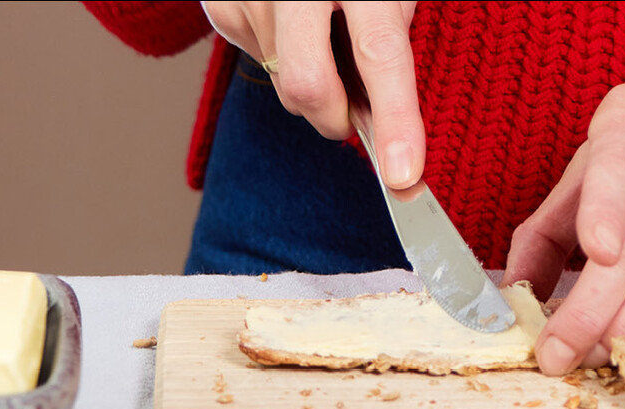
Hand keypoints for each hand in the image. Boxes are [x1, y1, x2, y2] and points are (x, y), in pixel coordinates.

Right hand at [202, 1, 425, 187]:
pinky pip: (259, 62)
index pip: (380, 53)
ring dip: (315, 83)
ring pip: (284, 83)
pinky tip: (294, 23)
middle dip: (337, 119)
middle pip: (310, 86)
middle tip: (359, 118)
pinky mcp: (221, 7)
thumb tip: (388, 125)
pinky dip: (284, 58)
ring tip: (325, 35)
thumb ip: (392, 34)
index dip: (395, 119)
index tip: (403, 176)